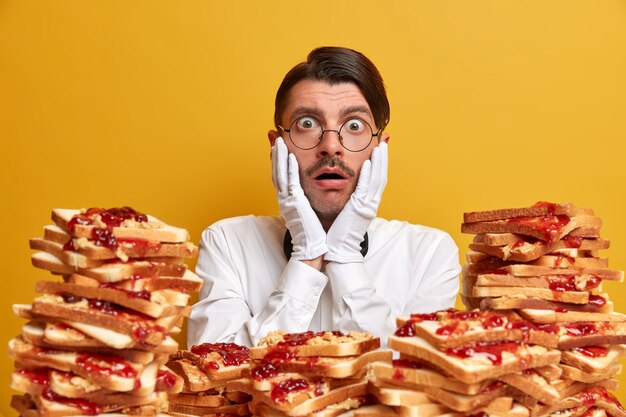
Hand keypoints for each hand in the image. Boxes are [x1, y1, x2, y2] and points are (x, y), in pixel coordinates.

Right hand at [272, 137, 327, 260]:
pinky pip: (291, 183)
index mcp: (289, 200)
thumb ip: (306, 201)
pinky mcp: (294, 204)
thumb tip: (308, 193)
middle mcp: (285, 199)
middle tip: (275, 136)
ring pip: (280, 174)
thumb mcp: (308, 212)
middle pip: (277, 171)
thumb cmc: (314, 233)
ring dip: (279, 157)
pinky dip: (289, 170)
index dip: (278, 160)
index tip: (279, 145)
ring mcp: (287, 201)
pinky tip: (290, 157)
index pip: (281, 175)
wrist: (312, 250)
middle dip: (275, 153)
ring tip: (279, 141)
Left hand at [325, 142, 387, 262]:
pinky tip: (367, 164)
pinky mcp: (358, 210)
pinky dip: (367, 176)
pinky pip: (364, 190)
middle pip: (380, 176)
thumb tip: (350, 192)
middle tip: (383, 143)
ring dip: (379, 162)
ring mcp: (366, 207)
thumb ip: (351, 201)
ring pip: (376, 180)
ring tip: (379, 147)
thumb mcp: (348, 213)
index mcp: (367, 204)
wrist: (339, 251)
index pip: (376, 180)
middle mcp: (370, 204)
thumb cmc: (339, 233)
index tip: (379, 150)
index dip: (380, 164)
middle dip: (383, 159)